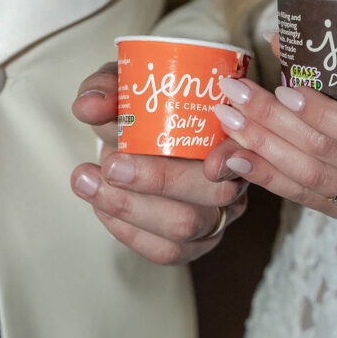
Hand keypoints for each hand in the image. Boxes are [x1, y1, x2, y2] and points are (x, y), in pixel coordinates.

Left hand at [70, 63, 247, 263]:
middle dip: (161, 180)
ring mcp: (218, 216)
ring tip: (88, 183)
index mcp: (232, 133)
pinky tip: (100, 206)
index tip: (210, 162)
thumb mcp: (125, 87)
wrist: (134, 136)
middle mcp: (235, 178)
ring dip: (132, 207)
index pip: (249, 148)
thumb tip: (90, 107)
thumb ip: (107, 88)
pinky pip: (166, 250)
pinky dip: (128, 230)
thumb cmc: (141, 108)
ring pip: (188, 226)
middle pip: (217, 192)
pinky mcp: (194, 244)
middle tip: (112, 166)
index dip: (234, 156)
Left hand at [204, 76, 336, 236]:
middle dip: (272, 120)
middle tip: (234, 92)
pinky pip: (297, 195)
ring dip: (259, 145)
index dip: (322, 112)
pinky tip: (234, 157)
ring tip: (227, 119)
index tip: (284, 87)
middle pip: (322, 151)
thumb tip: (283, 37)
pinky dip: (263, 175)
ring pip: (304, 175)